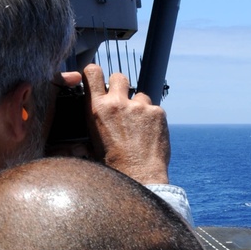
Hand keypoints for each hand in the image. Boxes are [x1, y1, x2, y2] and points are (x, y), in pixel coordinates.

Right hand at [81, 65, 170, 183]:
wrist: (140, 177)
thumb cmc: (115, 165)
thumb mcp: (94, 142)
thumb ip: (95, 121)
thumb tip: (92, 114)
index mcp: (98, 109)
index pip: (93, 72)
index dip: (96, 73)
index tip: (99, 79)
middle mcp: (118, 103)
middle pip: (119, 76)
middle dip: (121, 86)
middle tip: (123, 103)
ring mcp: (139, 107)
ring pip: (140, 96)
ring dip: (140, 107)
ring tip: (140, 129)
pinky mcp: (158, 113)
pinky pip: (155, 110)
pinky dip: (154, 120)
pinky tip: (151, 136)